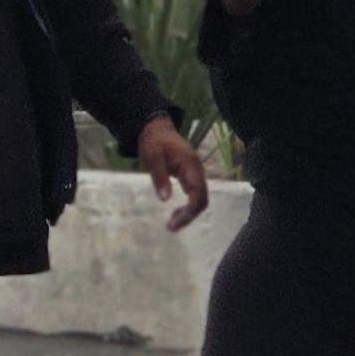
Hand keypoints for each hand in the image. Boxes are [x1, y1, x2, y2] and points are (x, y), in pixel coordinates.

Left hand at [133, 116, 212, 231]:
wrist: (156, 127)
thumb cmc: (153, 141)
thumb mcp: (152, 156)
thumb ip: (159, 176)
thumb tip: (165, 200)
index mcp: (191, 166)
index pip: (198, 195)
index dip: (190, 212)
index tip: (174, 223)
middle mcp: (197, 172)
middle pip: (202, 200)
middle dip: (189, 216)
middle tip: (170, 227)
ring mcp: (195, 174)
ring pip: (199, 199)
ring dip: (188, 212)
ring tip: (171, 224)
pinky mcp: (189, 176)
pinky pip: (194, 195)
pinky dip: (187, 206)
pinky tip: (175, 213)